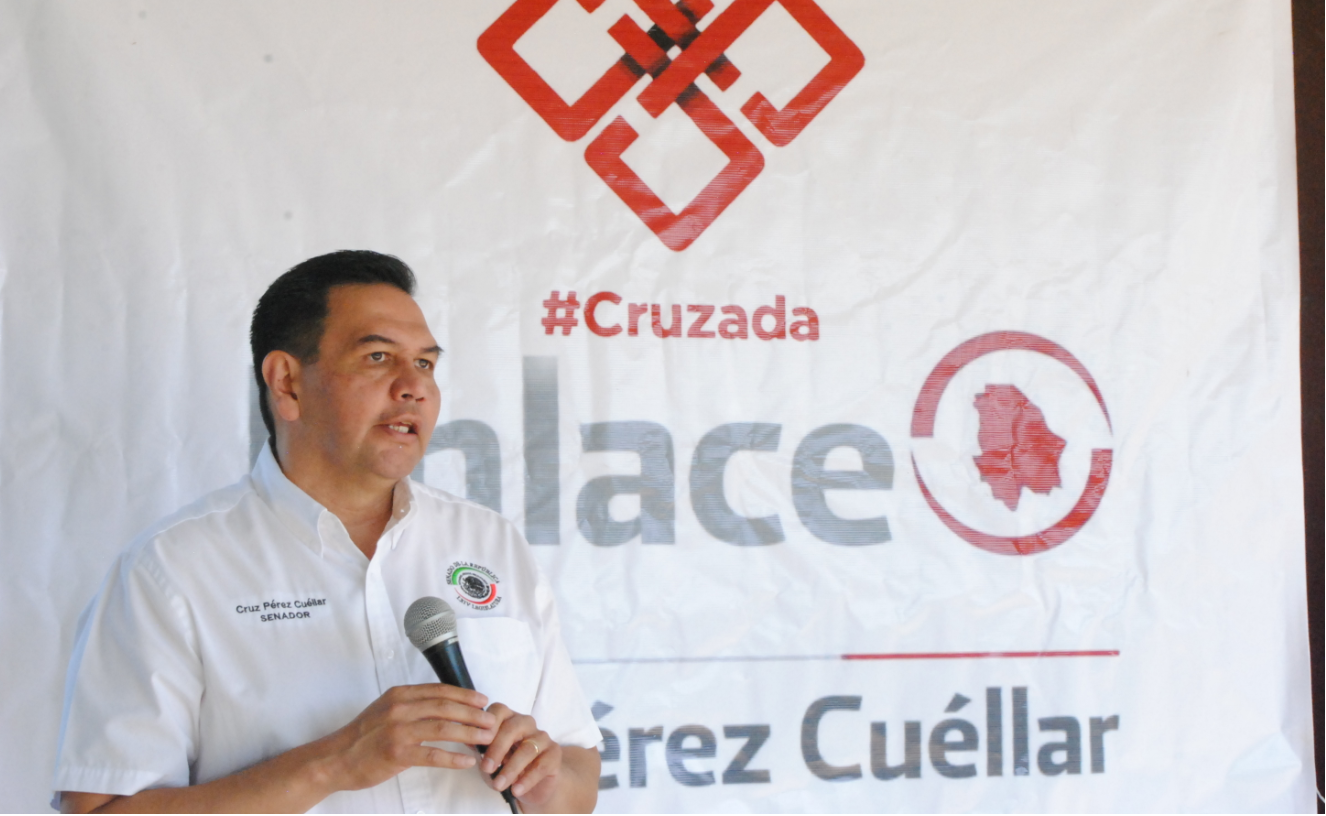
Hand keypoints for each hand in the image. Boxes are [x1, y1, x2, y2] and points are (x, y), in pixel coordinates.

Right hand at [326, 683, 497, 791]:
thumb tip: (442, 705)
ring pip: (443, 728)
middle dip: (472, 713)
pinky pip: (431, 755)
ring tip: (486, 738)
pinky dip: (452, 757)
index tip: (482, 700)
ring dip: (468, 732)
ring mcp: (398, 731)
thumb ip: (410, 705)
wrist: (335, 758)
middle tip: (491, 719)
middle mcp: (399, 709)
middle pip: (445, 707)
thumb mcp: (385, 709)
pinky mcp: (396, 753)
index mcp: (399, 695)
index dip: (464, 695)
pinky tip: (467, 761)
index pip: (439, 690)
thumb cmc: (362, 736)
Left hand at [479, 704, 563, 805]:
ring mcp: (542, 737)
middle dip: (497, 748)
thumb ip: (478, 747)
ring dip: (510, 769)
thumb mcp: (488, 757)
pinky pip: (541, 765)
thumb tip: (466, 739)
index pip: (498, 710)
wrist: (532, 784)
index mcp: (508, 718)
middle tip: (486, 768)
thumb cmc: (505, 766)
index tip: (477, 742)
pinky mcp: (555, 753)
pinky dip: (527, 779)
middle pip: (513, 727)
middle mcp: (526, 723)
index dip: (488, 724)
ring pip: (527, 749)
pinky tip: (516, 789)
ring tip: (498, 785)